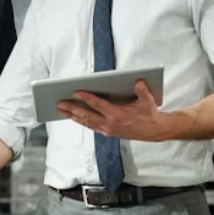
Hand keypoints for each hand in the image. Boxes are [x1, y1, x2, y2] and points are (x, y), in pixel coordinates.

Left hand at [56, 79, 170, 140]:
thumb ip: (142, 91)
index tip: (75, 91)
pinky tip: (72, 116)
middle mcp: (110, 124)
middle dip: (72, 109)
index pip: (98, 105)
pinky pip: (90, 126)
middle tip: (59, 103)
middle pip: (87, 116)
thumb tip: (138, 81)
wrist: (154, 131)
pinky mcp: (108, 133)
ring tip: (60, 109)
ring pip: (86, 122)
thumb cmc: (149, 114)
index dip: (86, 98)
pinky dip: (80, 121)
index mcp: (118, 115)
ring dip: (72, 116)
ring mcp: (107, 130)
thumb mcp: (148, 101)